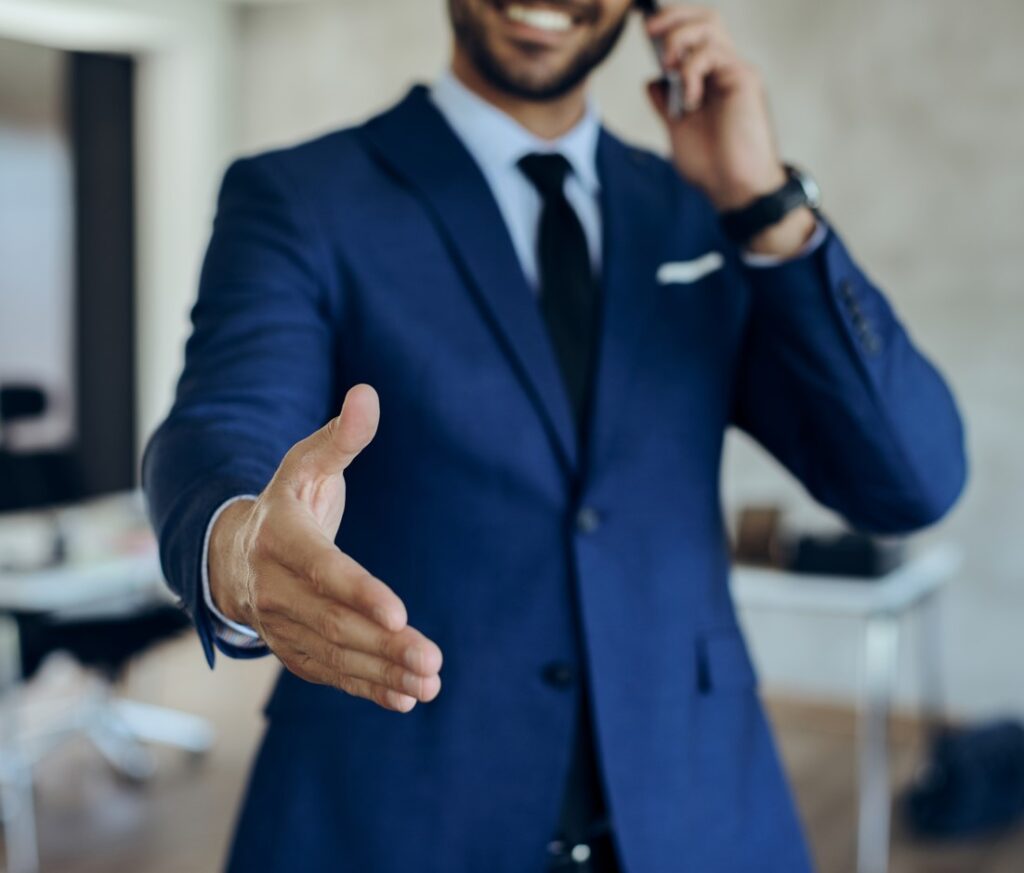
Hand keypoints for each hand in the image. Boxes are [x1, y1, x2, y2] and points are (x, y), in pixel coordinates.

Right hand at [208, 384, 442, 712]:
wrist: (232, 554)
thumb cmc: (284, 502)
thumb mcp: (306, 463)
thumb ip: (342, 436)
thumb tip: (368, 393)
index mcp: (280, 538)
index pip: (323, 569)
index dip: (360, 592)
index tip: (399, 613)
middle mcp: (274, 588)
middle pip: (333, 622)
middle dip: (384, 645)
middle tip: (433, 660)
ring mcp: (280, 625)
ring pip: (334, 654)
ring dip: (383, 672)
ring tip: (430, 682)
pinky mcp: (292, 649)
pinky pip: (329, 673)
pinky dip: (367, 688)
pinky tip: (407, 697)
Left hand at [644, 5, 785, 211]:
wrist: (734, 187)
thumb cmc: (713, 165)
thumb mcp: (678, 130)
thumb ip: (666, 104)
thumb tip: (652, 81)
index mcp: (709, 79)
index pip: (695, 34)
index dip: (672, 23)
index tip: (646, 30)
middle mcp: (725, 69)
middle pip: (706, 17)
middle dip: (674, 16)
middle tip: (649, 30)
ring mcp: (735, 71)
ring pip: (709, 26)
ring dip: (680, 38)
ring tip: (669, 65)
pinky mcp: (744, 78)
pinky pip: (711, 53)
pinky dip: (691, 71)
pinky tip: (689, 100)